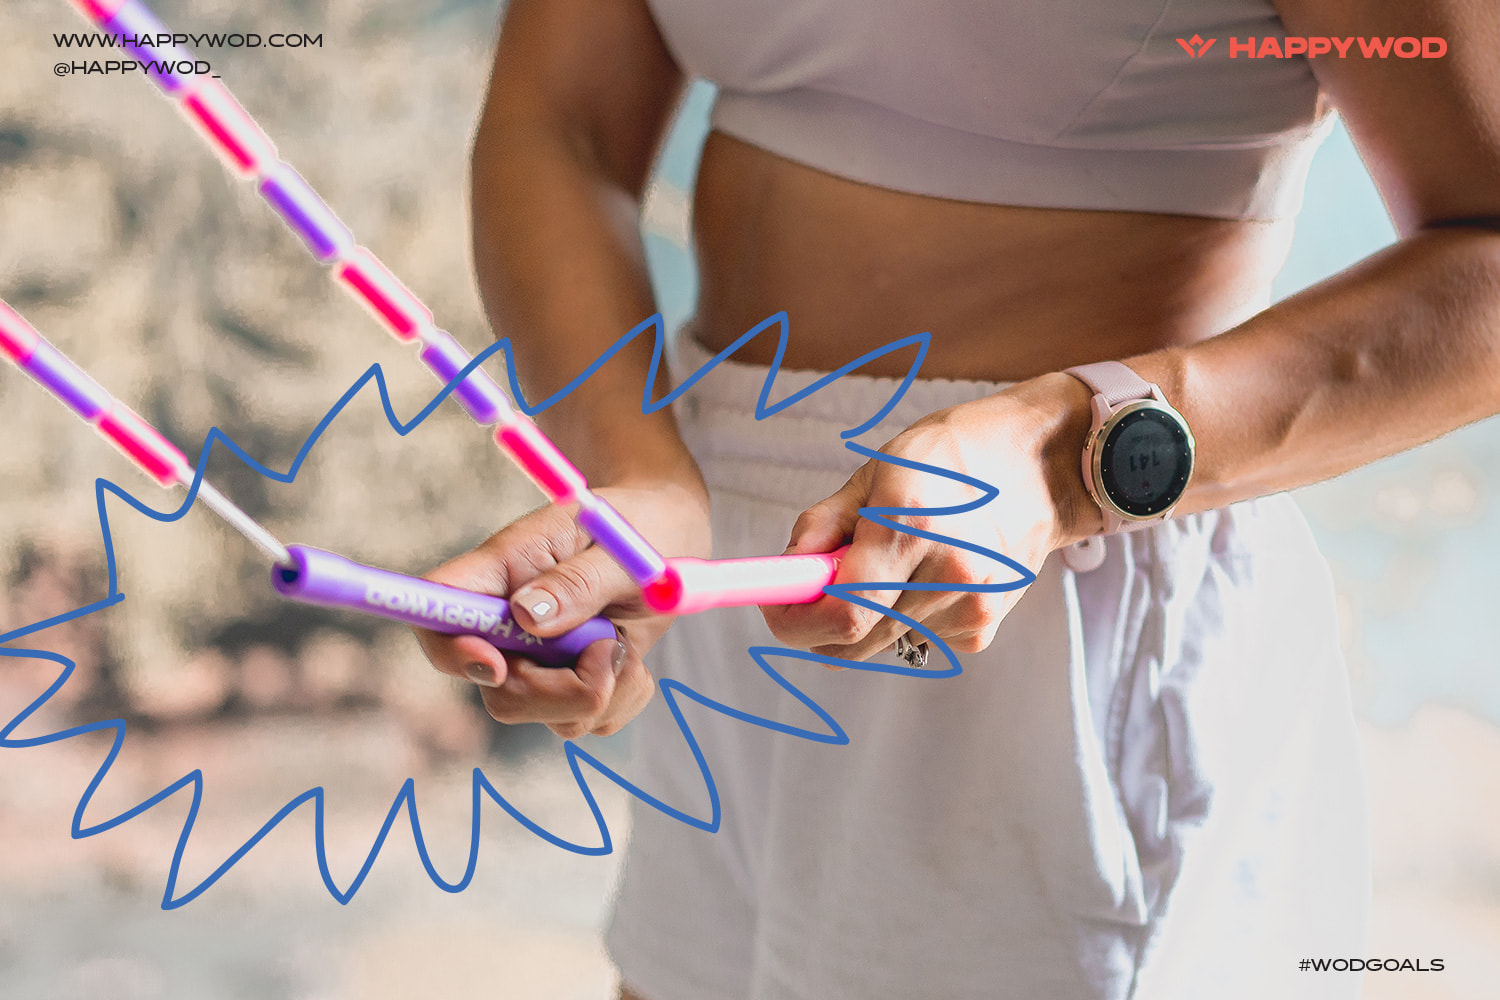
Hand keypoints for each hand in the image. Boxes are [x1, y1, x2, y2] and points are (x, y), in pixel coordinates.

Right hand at [415, 480, 710, 737]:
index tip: (494, 665)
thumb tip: (525, 616)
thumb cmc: (640, 528)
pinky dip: (621, 698)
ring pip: (543, 714)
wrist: (671, 540)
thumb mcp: (620, 546)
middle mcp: (509, 621)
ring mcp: (537, 659)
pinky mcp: (571, 686)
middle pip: (495, 688)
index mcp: (504, 568)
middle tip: (609, 650)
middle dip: (557, 691)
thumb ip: (577, 581)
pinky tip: (632, 657)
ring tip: (624, 639)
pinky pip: (585, 721)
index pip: (438, 610)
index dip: (449, 648)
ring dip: (600, 690)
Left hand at [762, 374, 1095, 661]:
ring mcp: (970, 605)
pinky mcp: (983, 627)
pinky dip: (904, 615)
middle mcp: (946, 572)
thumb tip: (783, 575)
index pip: (841, 613)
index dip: (796, 623)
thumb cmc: (953, 458)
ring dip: (867, 614)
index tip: (778, 610)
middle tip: (820, 581)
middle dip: (820, 622)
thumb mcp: (876, 472)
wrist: (1043, 466)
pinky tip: (931, 572)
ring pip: (881, 641)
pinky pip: (915, 639)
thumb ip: (822, 527)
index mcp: (909, 525)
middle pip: (854, 641)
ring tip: (895, 559)